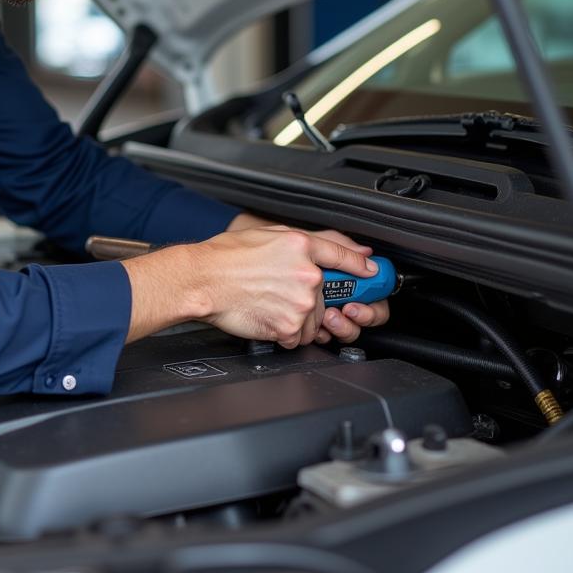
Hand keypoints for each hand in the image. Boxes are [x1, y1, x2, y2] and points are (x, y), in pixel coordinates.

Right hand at [189, 225, 378, 348]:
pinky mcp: (289, 327)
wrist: (202, 280)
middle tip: (278, 293)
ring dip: (297, 319)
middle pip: (325, 297)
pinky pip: (298, 338)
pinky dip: (285, 334)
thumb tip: (345, 249)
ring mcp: (300, 303)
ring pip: (314, 321)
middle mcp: (307, 274)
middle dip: (308, 300)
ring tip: (268, 304)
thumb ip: (309, 242)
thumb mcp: (268, 234)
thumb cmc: (226, 256)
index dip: (359, 266)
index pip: (342, 256)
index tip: (370, 273)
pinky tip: (265, 317)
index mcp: (301, 246)